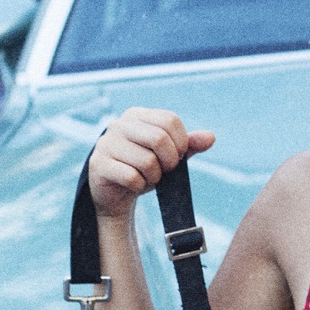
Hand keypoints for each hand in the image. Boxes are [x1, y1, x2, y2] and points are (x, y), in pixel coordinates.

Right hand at [88, 106, 214, 219]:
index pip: (170, 120)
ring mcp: (106, 143)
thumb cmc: (143, 169)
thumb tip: (211, 137)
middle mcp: (119, 124)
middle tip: (165, 171)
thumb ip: (188, 145)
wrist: (115, 193)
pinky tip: (134, 185)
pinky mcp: (99, 164)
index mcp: (137, 115)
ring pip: (147, 161)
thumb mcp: (168, 156)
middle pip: (159, 139)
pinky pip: (132, 177)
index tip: (177, 157)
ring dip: (154, 177)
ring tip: (147, 178)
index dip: (181, 142)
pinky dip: (139, 186)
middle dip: (170, 162)